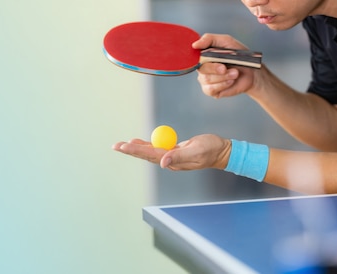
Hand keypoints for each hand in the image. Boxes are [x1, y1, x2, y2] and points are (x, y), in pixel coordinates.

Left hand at [113, 134, 230, 170]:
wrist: (221, 151)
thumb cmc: (211, 150)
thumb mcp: (196, 151)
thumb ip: (179, 156)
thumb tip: (163, 163)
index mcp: (173, 161)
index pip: (150, 155)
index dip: (136, 150)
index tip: (124, 146)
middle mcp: (169, 160)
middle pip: (145, 154)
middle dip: (130, 150)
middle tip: (115, 146)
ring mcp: (171, 156)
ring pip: (149, 152)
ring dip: (135, 148)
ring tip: (122, 144)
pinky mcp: (173, 151)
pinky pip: (156, 148)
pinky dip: (146, 145)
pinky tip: (138, 142)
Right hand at [192, 34, 256, 98]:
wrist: (252, 73)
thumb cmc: (239, 56)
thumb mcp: (226, 41)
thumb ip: (209, 39)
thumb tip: (194, 45)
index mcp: (203, 55)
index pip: (193, 56)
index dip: (197, 57)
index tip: (207, 57)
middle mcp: (202, 67)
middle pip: (201, 68)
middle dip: (215, 68)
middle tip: (225, 68)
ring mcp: (205, 80)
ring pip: (206, 79)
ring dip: (223, 76)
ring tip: (234, 73)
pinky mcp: (211, 90)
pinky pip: (211, 89)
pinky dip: (223, 84)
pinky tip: (231, 81)